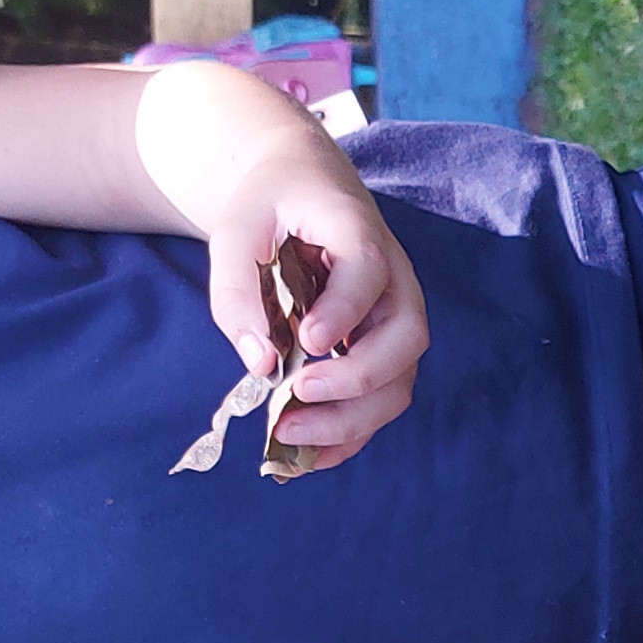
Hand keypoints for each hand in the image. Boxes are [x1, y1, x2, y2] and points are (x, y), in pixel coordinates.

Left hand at [141, 63, 428, 466]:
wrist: (298, 186)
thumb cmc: (267, 205)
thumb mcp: (235, 232)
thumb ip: (238, 292)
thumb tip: (259, 364)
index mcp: (358, 231)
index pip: (370, 272)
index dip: (345, 311)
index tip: (308, 342)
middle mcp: (394, 279)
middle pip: (407, 338)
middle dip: (357, 378)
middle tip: (295, 394)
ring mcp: (392, 318)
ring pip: (399, 381)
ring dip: (351, 420)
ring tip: (287, 435)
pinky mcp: (380, 349)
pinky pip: (379, 402)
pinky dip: (347, 435)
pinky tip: (303, 456)